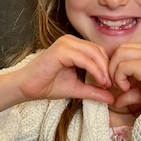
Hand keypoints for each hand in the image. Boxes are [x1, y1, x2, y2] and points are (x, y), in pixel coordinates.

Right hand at [0, 35, 114, 112]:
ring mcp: (65, 44)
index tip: (113, 84)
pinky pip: (84, 59)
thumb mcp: (77, 89)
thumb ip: (94, 91)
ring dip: (103, 70)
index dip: (108, 67)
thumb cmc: (48, 85)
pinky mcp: (61, 50)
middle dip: (108, 68)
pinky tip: (99, 82)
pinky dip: (94, 70)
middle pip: (99, 50)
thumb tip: (112, 99)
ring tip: (106, 85)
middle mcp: (71, 41)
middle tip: (112, 85)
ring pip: (94, 53)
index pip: (99, 52)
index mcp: (75, 46)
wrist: (27, 87)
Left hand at [109, 43, 140, 112]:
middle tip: (116, 83)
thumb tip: (117, 102)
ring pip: (119, 54)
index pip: (128, 48)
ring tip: (121, 86)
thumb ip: (130, 93)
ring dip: (114, 71)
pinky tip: (126, 88)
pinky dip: (119, 77)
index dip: (118, 63)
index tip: (120, 80)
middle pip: (121, 48)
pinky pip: (122, 66)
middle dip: (113, 65)